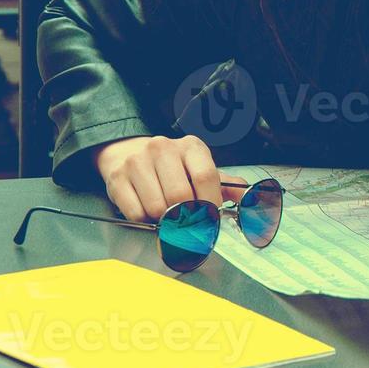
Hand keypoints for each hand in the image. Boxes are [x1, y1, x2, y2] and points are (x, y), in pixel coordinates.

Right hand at [92, 135, 245, 221]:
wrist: (129, 154)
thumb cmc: (172, 168)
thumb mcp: (200, 170)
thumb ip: (226, 186)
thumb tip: (251, 200)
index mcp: (191, 147)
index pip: (206, 176)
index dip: (209, 203)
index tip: (209, 218)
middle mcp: (163, 148)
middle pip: (180, 195)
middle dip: (186, 216)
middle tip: (187, 220)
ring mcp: (137, 161)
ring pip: (157, 207)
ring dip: (164, 220)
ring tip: (165, 212)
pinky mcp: (117, 178)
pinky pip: (136, 213)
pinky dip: (144, 220)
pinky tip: (147, 210)